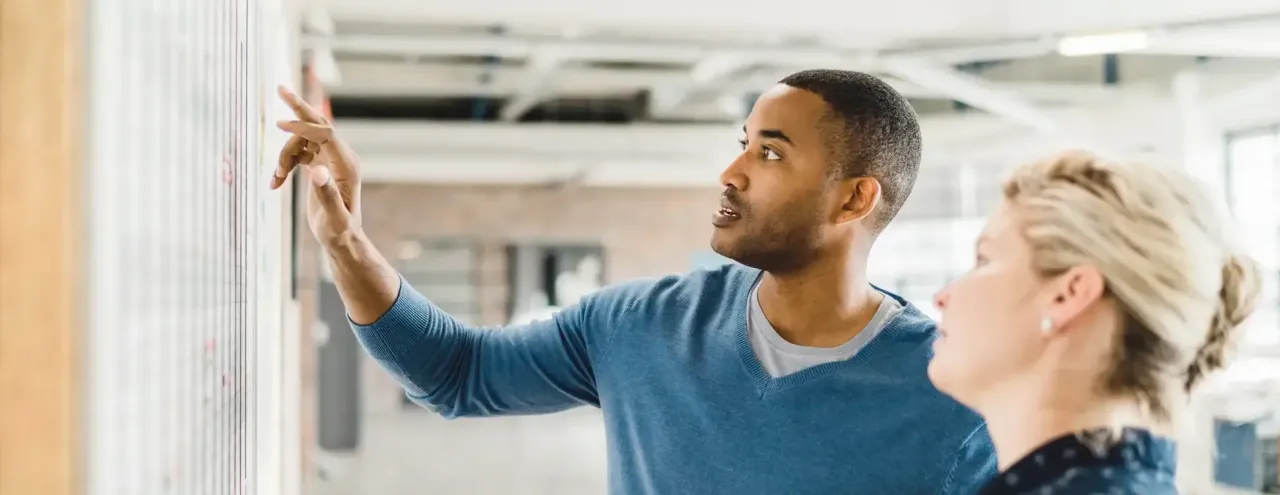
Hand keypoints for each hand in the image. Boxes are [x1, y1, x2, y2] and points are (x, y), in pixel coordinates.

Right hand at [270, 85, 362, 246]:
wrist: (342, 238)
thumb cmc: (339, 230)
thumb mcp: (334, 217)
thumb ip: (326, 194)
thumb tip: (317, 171)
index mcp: (347, 165)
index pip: (325, 134)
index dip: (303, 127)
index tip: (278, 125)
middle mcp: (341, 157)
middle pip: (318, 124)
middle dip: (298, 108)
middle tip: (280, 88)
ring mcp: (331, 160)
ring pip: (302, 142)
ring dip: (284, 155)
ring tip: (275, 179)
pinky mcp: (321, 165)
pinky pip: (299, 153)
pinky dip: (285, 163)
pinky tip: (276, 181)